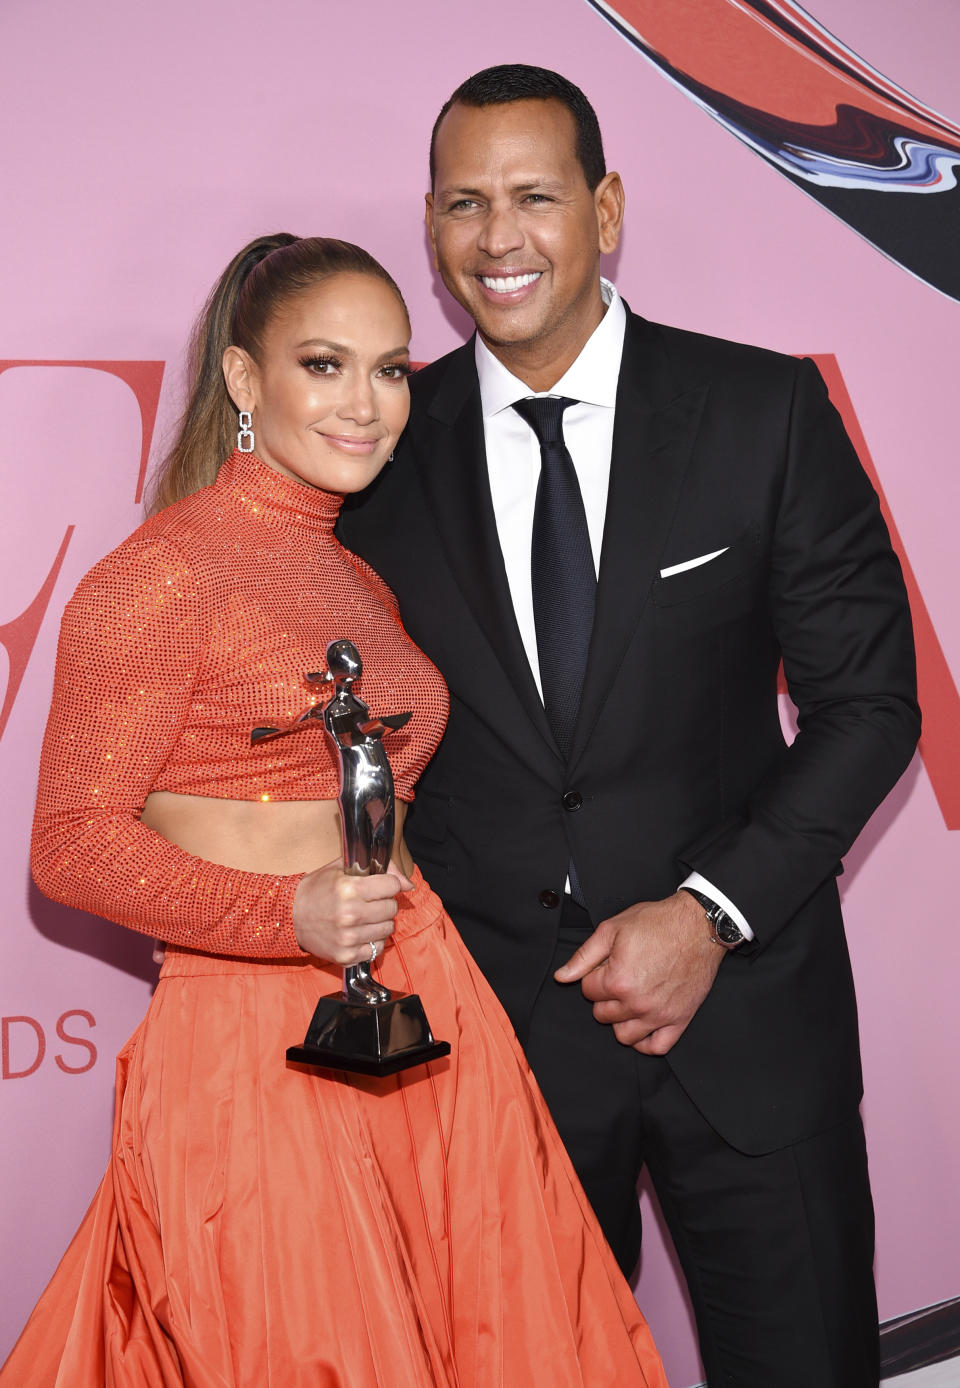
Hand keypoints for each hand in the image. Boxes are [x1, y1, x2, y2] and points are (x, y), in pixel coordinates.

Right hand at [292, 858, 413, 963]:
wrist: (290, 916)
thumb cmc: (317, 890)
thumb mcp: (342, 869)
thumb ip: (378, 869)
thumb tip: (408, 884)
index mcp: (349, 888)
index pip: (392, 886)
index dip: (388, 884)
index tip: (380, 886)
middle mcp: (350, 914)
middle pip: (392, 908)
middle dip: (385, 903)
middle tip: (371, 902)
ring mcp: (348, 937)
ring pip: (388, 929)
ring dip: (381, 923)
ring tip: (365, 918)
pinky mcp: (345, 955)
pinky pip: (377, 949)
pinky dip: (372, 941)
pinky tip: (360, 933)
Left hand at [554, 892, 723, 1054]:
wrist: (698, 925)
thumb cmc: (657, 923)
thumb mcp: (612, 929)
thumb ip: (583, 956)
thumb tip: (562, 977)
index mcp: (617, 980)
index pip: (587, 991)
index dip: (594, 976)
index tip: (606, 966)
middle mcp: (637, 1003)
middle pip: (602, 1014)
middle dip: (605, 997)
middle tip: (618, 978)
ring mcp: (659, 1014)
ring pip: (624, 1035)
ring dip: (620, 1019)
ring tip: (628, 1000)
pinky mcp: (680, 1020)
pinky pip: (656, 1047)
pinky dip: (645, 1041)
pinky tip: (642, 1025)